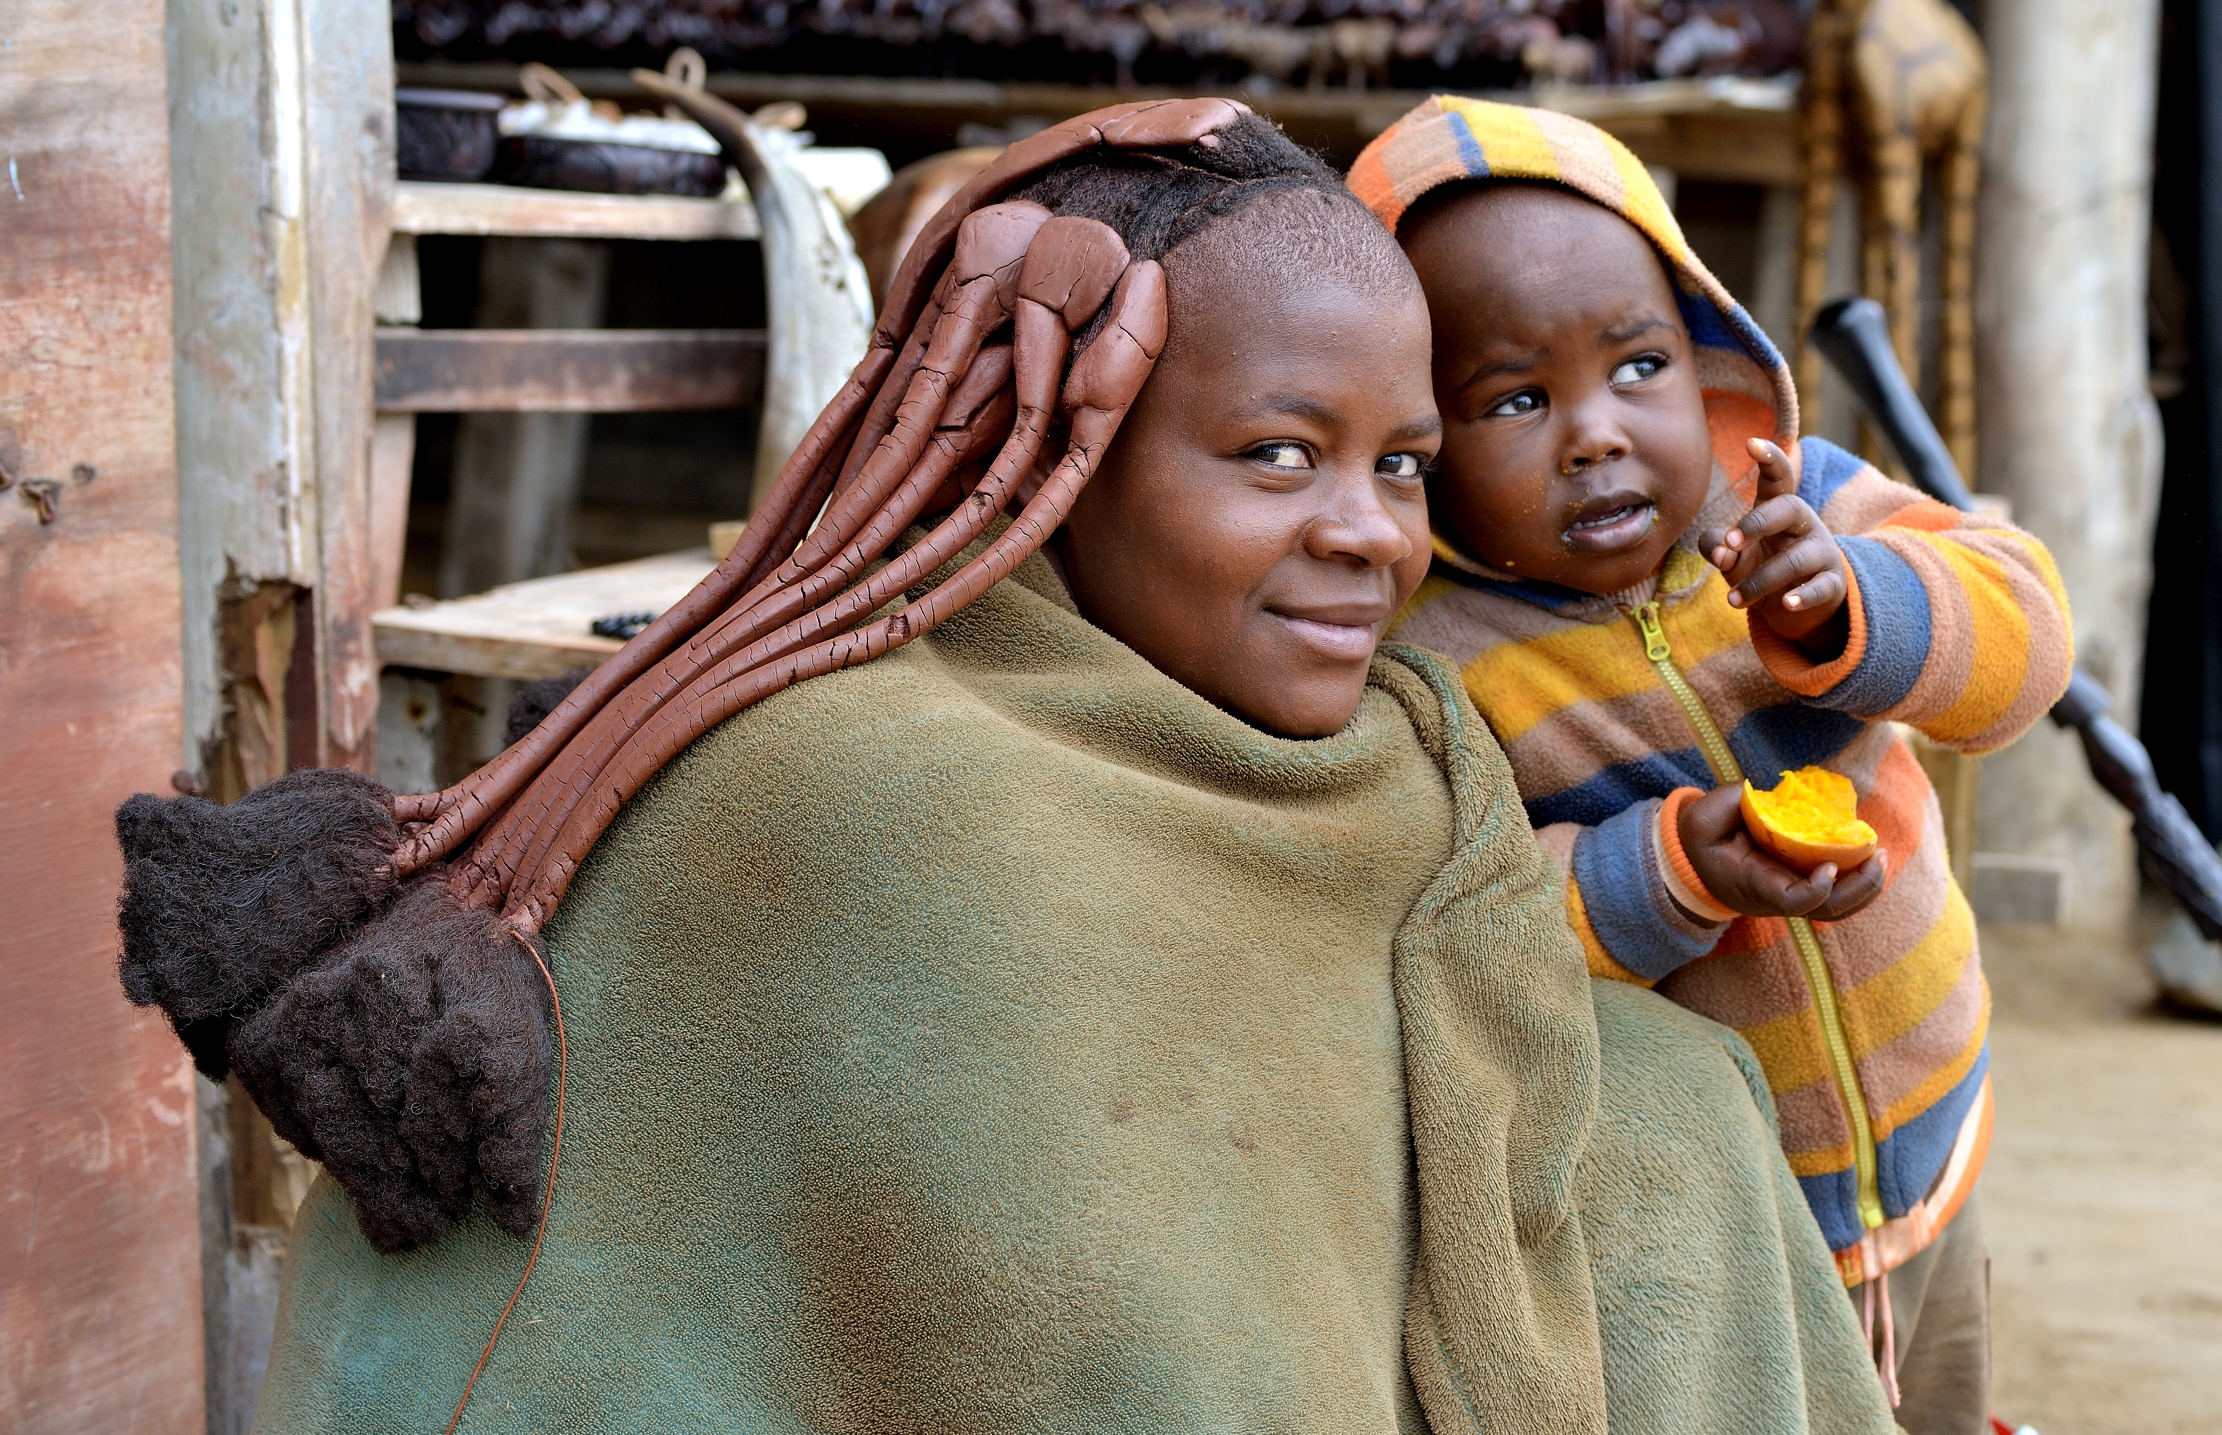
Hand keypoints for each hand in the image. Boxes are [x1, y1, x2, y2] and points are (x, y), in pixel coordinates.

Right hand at [1677, 784, 1886, 920]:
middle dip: (1859, 887)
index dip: (1814, 891)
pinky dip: (1859, 878)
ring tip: (1880, 856)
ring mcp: (1793, 894)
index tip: (1830, 866)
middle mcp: (1777, 898)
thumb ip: (1733, 802)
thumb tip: (1767, 796)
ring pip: (1838, 907)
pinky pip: (1838, 892)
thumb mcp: (1704, 819)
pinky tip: (1871, 855)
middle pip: (1827, 909)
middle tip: (1876, 857)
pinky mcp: (1803, 883)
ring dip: (1866, 886)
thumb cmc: (1703, 838)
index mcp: (1753, 884)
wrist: (1697, 859)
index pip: (1789, 902)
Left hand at [1700, 439, 1849, 659]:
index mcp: (1778, 510)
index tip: (1750, 443)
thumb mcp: (1734, 555)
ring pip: (1794, 560)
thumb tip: (1719, 551)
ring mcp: (1820, 553)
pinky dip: (1803, 597)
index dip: (1769, 458)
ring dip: (1759, 581)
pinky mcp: (1831, 584)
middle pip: (1788, 508)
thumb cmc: (1761, 568)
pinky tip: (1786, 604)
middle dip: (1756, 523)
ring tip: (1732, 600)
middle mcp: (1802, 524)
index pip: (1778, 478)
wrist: (1798, 606)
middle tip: (1730, 544)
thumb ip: (1717, 546)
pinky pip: (1820, 587)